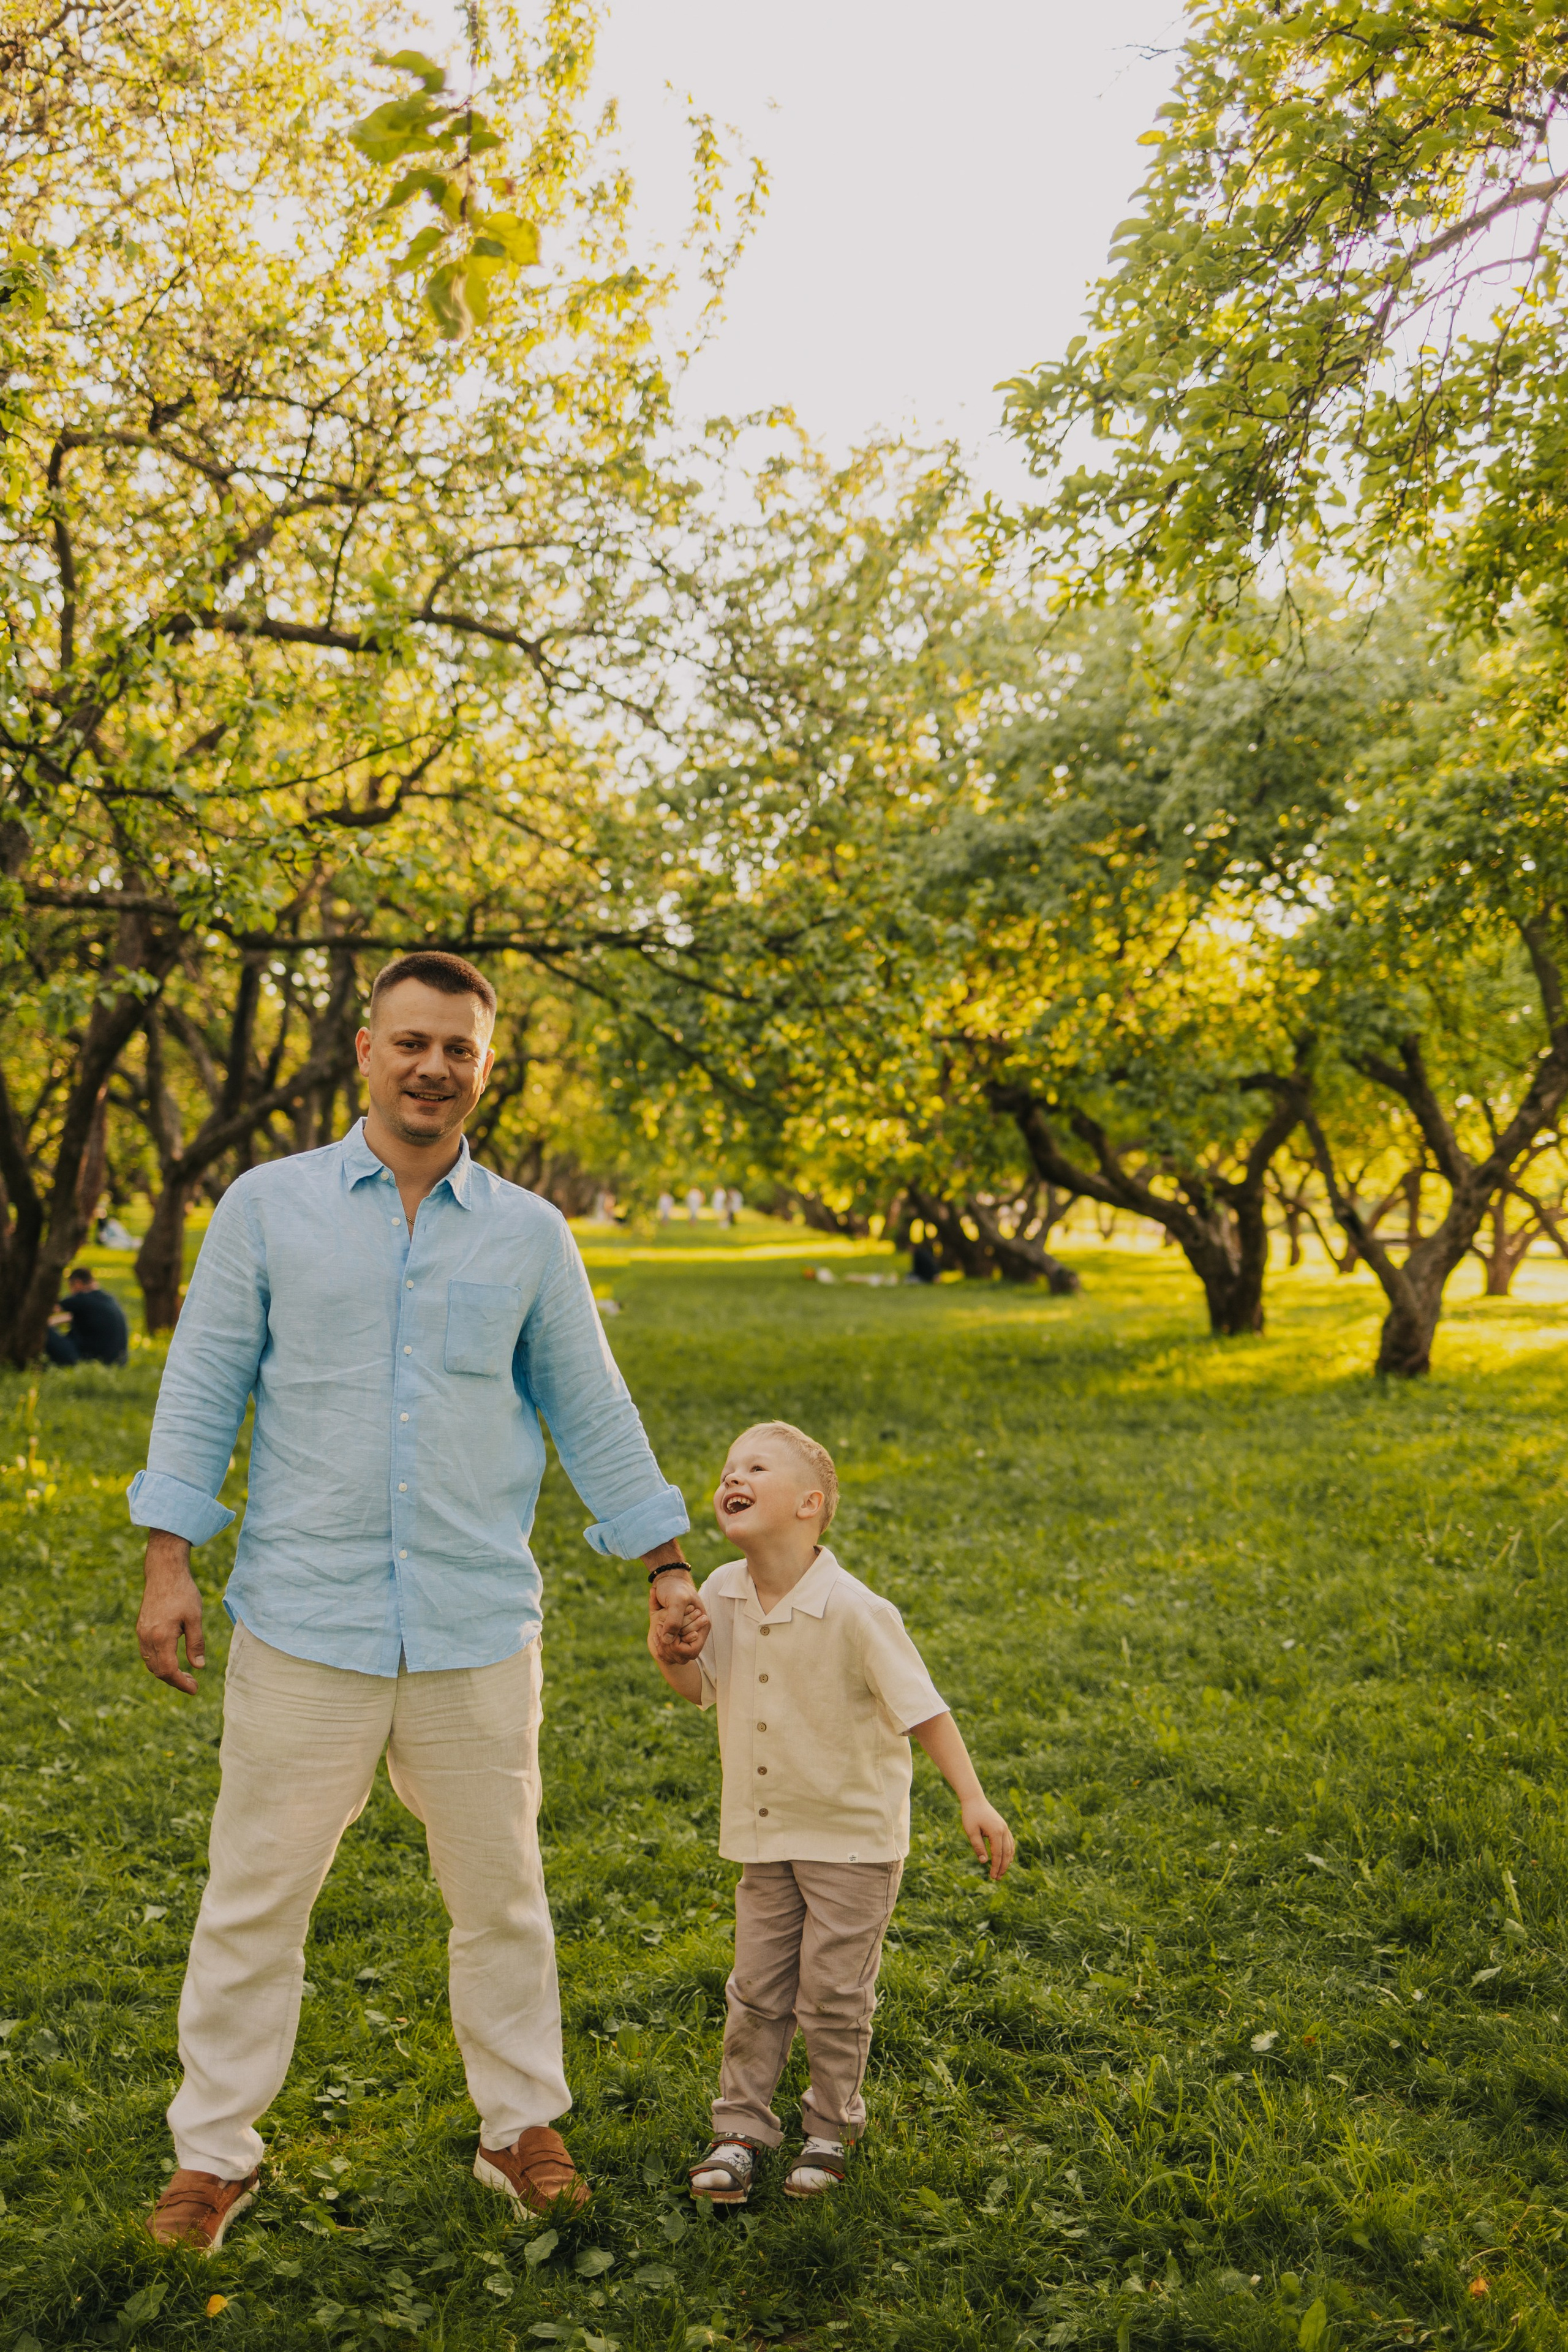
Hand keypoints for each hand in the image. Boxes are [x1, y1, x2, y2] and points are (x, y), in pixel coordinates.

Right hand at [137, 1530, 205, 1695]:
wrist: (164, 1572)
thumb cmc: (183, 1592)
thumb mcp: (195, 1618)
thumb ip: (196, 1643)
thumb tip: (199, 1667)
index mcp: (161, 1637)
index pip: (168, 1670)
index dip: (181, 1683)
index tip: (195, 1689)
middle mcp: (147, 1638)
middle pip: (157, 1671)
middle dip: (175, 1680)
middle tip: (193, 1683)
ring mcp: (141, 1633)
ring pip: (150, 1663)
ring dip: (165, 1672)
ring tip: (184, 1674)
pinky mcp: (141, 1628)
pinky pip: (147, 1653)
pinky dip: (158, 1662)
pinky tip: (172, 1659)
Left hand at [648, 1570, 708, 1663]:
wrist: (667, 1580)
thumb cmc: (674, 1588)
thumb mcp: (676, 1600)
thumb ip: (674, 1620)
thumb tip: (668, 1640)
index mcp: (702, 1626)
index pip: (692, 1651)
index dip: (678, 1647)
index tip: (667, 1633)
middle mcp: (695, 1633)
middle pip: (683, 1657)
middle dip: (669, 1648)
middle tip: (659, 1630)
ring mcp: (685, 1634)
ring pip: (675, 1656)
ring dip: (663, 1648)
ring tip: (657, 1631)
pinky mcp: (675, 1634)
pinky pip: (668, 1651)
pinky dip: (659, 1645)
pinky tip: (655, 1633)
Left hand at [961, 1797, 1014, 1880]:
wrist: (975, 1800)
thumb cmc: (970, 1815)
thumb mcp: (971, 1831)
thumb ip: (978, 1846)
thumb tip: (984, 1862)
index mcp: (996, 1831)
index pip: (997, 1854)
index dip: (995, 1866)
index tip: (992, 1877)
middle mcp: (1003, 1830)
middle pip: (1006, 1853)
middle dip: (1002, 1867)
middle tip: (997, 1878)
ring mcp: (1005, 1828)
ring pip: (1010, 1848)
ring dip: (1007, 1862)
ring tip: (1001, 1872)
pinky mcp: (1004, 1827)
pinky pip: (1010, 1842)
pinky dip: (1009, 1852)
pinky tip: (1007, 1860)